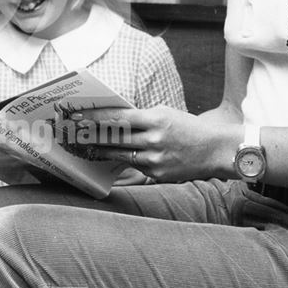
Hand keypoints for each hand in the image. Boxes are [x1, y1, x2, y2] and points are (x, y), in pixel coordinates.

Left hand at [77, 105, 236, 182]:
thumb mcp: (164, 113)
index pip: (118, 116)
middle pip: (114, 137)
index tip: (77, 114)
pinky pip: (133, 168)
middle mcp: (154, 140)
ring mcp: (156, 159)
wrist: (216, 150)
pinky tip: (104, 160)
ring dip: (99, 150)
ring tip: (82, 146)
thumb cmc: (187, 127)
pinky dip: (118, 162)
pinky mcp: (158, 174)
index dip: (95, 116)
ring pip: (119, 154)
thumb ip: (140, 117)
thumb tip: (112, 119)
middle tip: (71, 131)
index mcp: (156, 119)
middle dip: (90, 134)